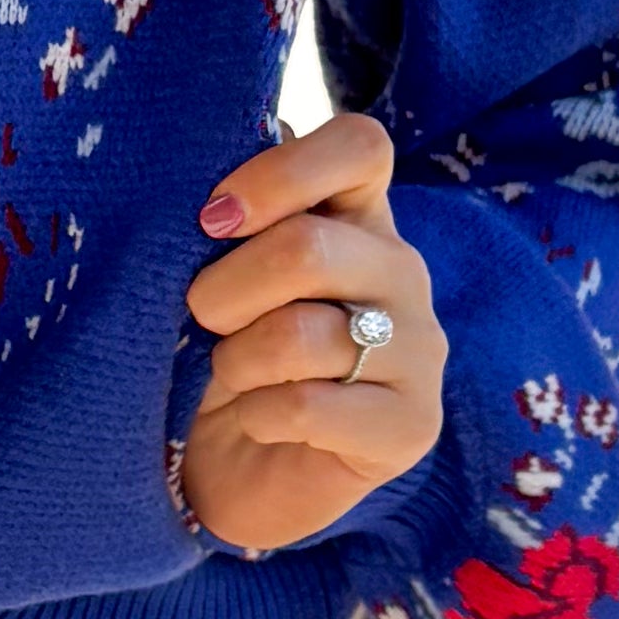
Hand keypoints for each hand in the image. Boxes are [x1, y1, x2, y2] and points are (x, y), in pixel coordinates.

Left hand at [175, 111, 445, 554]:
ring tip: (232, 374)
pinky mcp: (411, 426)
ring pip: (302, 335)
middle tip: (200, 319)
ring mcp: (418, 351)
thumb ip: (231, 218)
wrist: (236, 473)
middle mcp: (401, 272)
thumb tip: (215, 158)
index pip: (360, 145)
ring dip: (237, 360)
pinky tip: (260, 422)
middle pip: (308, 248)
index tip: (214, 218)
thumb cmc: (222, 355)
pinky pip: (308, 408)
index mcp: (359, 216)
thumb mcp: (219, 275)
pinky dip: (258, 415)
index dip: (280, 172)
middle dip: (223, 290)